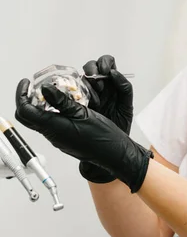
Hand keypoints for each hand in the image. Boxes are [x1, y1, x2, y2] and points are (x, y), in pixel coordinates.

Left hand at [14, 79, 151, 192]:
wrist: (113, 154)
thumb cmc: (103, 137)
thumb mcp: (83, 113)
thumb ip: (62, 102)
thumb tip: (46, 89)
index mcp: (54, 127)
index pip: (25, 111)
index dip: (22, 95)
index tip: (27, 83)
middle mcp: (52, 134)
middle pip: (28, 116)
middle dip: (28, 100)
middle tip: (35, 88)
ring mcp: (58, 137)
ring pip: (39, 119)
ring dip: (41, 105)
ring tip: (54, 94)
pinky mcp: (65, 139)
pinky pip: (51, 124)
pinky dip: (53, 112)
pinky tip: (66, 105)